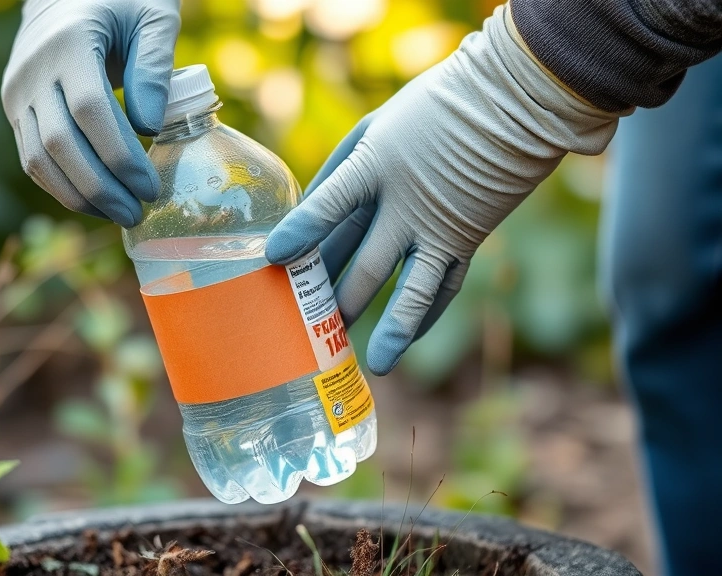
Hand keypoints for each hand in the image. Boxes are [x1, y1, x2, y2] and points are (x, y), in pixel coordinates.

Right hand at [1, 0, 180, 226]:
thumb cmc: (123, 4)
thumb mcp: (153, 19)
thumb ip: (155, 67)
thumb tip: (148, 127)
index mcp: (70, 42)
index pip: (90, 111)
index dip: (121, 156)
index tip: (151, 186)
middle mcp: (32, 70)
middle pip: (61, 144)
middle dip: (102, 188)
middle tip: (137, 214)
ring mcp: (17, 92)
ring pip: (39, 160)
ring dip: (79, 197)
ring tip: (119, 215)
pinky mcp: (14, 109)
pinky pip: (32, 159)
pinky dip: (62, 187)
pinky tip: (96, 202)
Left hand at [265, 6, 622, 374]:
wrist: (513, 101)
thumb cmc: (432, 108)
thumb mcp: (374, 127)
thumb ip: (341, 172)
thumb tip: (308, 218)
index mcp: (376, 164)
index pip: (331, 204)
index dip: (302, 231)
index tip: (274, 258)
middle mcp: (408, 203)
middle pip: (367, 261)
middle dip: (336, 297)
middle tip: (307, 328)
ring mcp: (441, 226)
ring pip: (415, 288)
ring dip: (394, 327)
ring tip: (377, 363)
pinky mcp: (468, 238)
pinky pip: (445, 285)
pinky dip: (426, 313)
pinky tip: (406, 338)